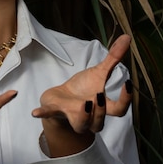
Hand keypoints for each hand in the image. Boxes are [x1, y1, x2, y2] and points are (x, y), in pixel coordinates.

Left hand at [32, 35, 132, 154]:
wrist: (62, 97)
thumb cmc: (83, 88)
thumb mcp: (98, 71)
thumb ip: (113, 57)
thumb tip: (127, 37)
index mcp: (102, 106)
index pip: (119, 110)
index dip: (125, 100)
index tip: (127, 83)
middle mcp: (89, 116)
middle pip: (100, 124)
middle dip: (101, 110)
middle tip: (99, 94)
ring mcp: (72, 115)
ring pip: (81, 126)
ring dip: (84, 116)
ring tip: (84, 103)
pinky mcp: (55, 111)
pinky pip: (49, 114)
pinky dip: (43, 113)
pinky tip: (35, 112)